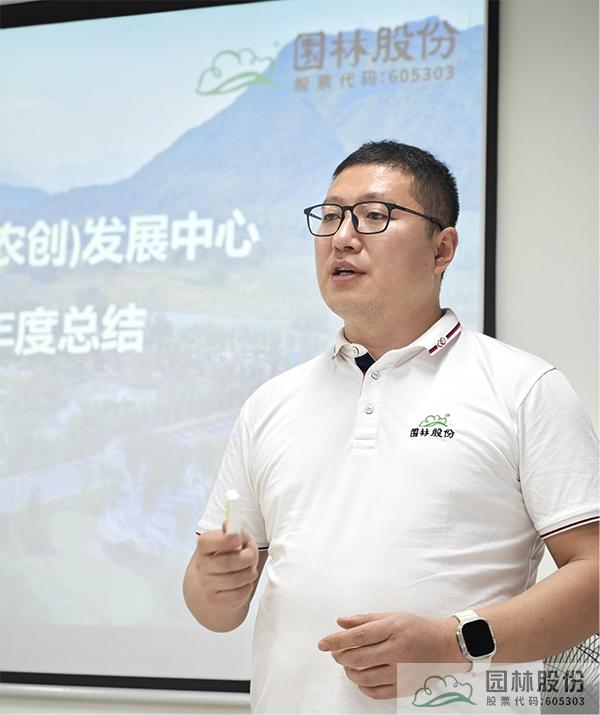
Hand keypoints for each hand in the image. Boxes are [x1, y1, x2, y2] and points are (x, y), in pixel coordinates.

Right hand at [194, 528, 259, 611]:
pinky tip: (245, 582)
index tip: (238, 539)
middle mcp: (202, 564)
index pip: (207, 542)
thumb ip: (235, 530)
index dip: (224, 540)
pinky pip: (237, 595)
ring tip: (250, 569)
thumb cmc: (231, 552)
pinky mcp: (214, 598)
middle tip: (251, 555)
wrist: (220, 576)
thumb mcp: (234, 537)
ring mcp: (206, 583)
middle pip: (227, 563)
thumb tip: (233, 526)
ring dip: (249, 573)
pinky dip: (247, 587)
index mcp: (204, 545)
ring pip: (235, 580)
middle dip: (246, 558)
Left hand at [318, 612, 466, 699]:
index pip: (358, 636)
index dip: (337, 640)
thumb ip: (364, 619)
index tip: (322, 643)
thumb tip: (340, 622)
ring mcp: (401, 672)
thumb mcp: (392, 616)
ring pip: (364, 677)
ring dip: (349, 671)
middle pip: (358, 659)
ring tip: (348, 664)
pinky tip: (361, 677)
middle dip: (340, 656)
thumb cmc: (416, 628)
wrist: (444, 646)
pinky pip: (375, 692)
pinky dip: (362, 686)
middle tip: (336, 652)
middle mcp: (397, 651)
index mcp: (393, 629)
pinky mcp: (403, 687)